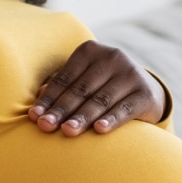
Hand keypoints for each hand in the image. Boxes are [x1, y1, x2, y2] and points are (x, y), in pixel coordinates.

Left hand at [28, 40, 165, 135]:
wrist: (147, 92)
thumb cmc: (103, 87)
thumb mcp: (84, 81)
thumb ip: (63, 86)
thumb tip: (40, 98)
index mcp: (91, 51)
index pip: (65, 78)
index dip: (49, 98)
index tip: (35, 117)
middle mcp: (113, 57)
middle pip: (81, 89)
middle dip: (62, 110)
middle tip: (46, 126)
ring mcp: (131, 74)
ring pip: (101, 100)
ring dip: (83, 117)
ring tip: (68, 131)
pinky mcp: (145, 93)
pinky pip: (124, 109)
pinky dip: (111, 119)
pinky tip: (99, 130)